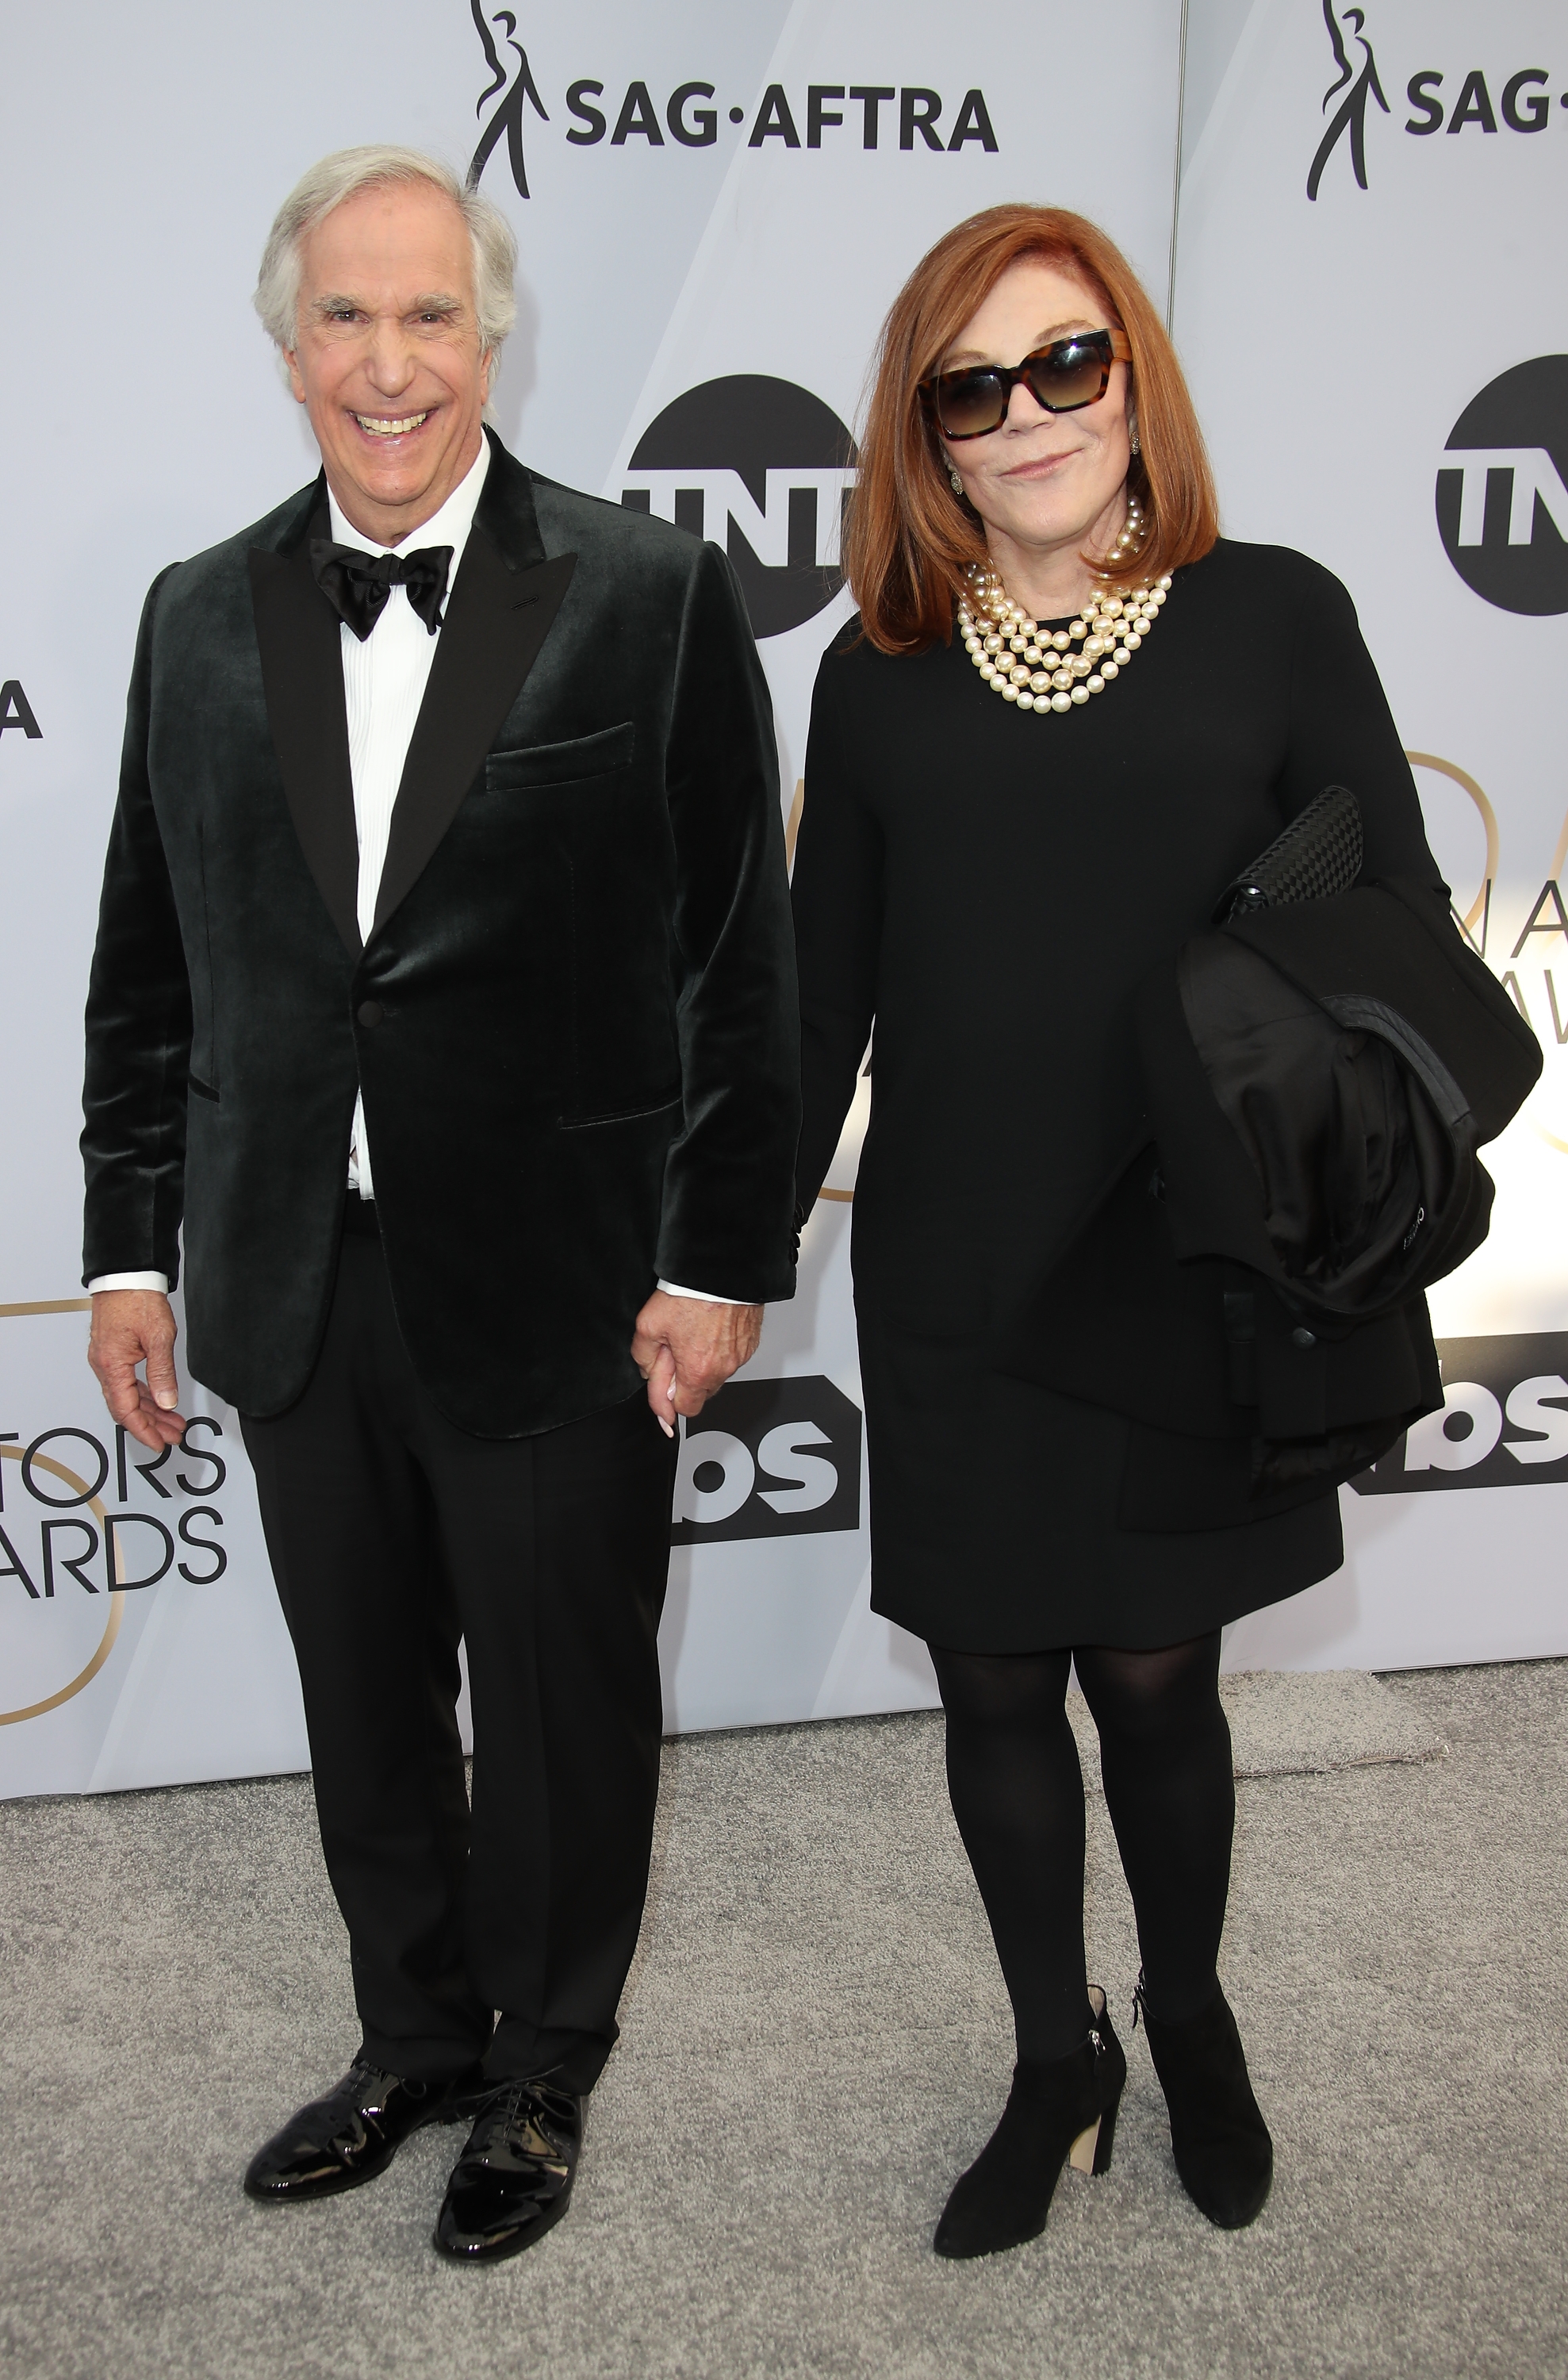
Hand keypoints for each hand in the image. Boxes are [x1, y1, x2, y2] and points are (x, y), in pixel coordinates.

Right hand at [88, 1290, 186, 1451]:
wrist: (126, 1274)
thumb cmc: (137, 1298)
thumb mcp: (159, 1338)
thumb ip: (162, 1373)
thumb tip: (167, 1401)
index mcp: (112, 1365)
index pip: (126, 1410)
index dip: (144, 1430)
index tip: (160, 1442)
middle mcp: (104, 1364)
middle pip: (126, 1406)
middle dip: (150, 1424)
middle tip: (172, 1434)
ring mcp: (106, 1358)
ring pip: (127, 1394)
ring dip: (149, 1409)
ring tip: (171, 1420)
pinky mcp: (112, 1351)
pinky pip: (126, 1380)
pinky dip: (144, 1393)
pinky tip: (158, 1399)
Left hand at [631, 1292, 762, 1436]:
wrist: (722, 1270)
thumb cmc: (690, 1293)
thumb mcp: (648, 1326)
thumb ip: (644, 1359)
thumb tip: (649, 1376)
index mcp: (698, 1371)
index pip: (686, 1409)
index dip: (669, 1401)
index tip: (663, 1391)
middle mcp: (724, 1368)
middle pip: (701, 1392)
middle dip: (686, 1380)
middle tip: (674, 1352)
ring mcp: (740, 1356)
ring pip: (717, 1374)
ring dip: (703, 1363)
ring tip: (693, 1334)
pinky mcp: (750, 1342)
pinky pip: (731, 1357)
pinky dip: (719, 1350)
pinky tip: (709, 1328)